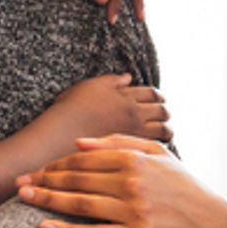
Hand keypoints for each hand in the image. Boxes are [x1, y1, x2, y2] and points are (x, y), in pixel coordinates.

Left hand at [14, 135, 226, 227]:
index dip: (55, 164)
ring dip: (48, 201)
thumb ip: (119, 143)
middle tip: (18, 183)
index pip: (84, 159)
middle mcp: (132, 183)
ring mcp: (134, 211)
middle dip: (44, 180)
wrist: (210, 224)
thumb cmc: (180, 185)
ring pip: (81, 204)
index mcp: (134, 160)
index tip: (35, 168)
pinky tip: (45, 227)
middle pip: (77, 180)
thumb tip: (79, 143)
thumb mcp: (157, 154)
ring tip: (24, 199)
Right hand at [52, 74, 172, 142]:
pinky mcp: (130, 149)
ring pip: (163, 130)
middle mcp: (134, 113)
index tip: (158, 100)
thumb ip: (111, 81)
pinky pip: (154, 146)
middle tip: (163, 115)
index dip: (157, 96)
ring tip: (164, 132)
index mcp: (126, 96)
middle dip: (164, 112)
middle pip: (162, 111)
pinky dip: (157, 144)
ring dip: (166, 129)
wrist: (60, 133)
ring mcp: (133, 132)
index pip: (153, 94)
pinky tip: (152, 146)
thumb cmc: (70, 109)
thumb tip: (128, 77)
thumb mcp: (90, 86)